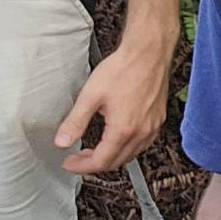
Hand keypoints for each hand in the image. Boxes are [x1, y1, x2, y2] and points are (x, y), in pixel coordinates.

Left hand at [56, 39, 170, 172]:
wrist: (149, 52)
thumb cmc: (124, 68)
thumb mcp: (91, 95)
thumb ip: (75, 122)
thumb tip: (62, 142)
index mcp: (123, 129)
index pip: (100, 162)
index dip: (81, 167)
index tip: (69, 162)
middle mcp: (141, 132)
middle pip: (116, 162)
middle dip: (95, 164)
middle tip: (78, 156)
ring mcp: (153, 126)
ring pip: (131, 155)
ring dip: (112, 157)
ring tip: (96, 149)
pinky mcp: (158, 119)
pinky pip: (143, 144)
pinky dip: (128, 148)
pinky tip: (118, 139)